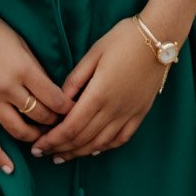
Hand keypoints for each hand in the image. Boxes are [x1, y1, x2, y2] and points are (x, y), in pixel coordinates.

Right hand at [0, 1, 74, 175]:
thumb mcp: (21, 44)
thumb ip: (35, 69)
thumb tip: (52, 92)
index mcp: (24, 69)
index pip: (54, 99)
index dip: (68, 109)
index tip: (76, 113)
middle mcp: (8, 87)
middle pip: (39, 116)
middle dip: (54, 124)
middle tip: (62, 127)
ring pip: (17, 130)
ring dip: (34, 138)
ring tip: (42, 140)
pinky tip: (10, 168)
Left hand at [28, 18, 165, 162]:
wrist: (158, 38)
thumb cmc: (122, 39)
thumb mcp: (94, 53)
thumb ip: (75, 79)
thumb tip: (59, 100)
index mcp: (99, 94)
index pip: (70, 127)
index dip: (52, 140)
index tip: (37, 146)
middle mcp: (114, 110)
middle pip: (82, 139)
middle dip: (60, 149)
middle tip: (42, 153)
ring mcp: (128, 114)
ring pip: (100, 143)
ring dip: (78, 153)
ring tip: (61, 157)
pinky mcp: (140, 114)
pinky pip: (120, 139)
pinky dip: (104, 148)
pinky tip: (93, 150)